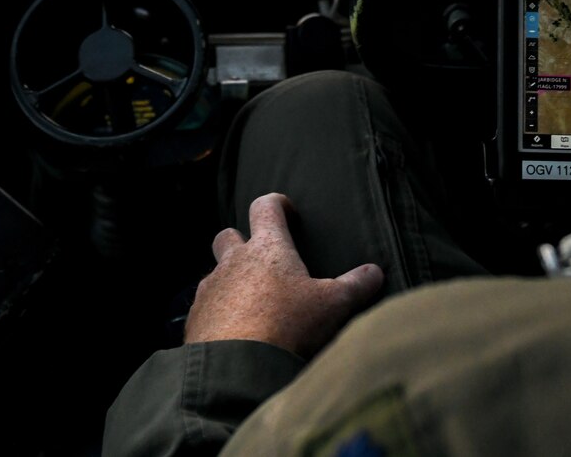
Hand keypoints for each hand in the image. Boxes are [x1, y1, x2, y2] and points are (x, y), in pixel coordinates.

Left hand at [184, 193, 385, 357]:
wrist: (236, 366)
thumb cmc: (288, 325)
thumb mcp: (333, 305)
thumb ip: (356, 285)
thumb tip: (375, 272)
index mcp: (267, 248)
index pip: (265, 207)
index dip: (277, 204)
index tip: (288, 214)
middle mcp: (233, 262)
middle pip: (228, 236)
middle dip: (241, 241)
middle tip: (262, 260)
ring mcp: (209, 290)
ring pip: (215, 274)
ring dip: (230, 282)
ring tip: (252, 305)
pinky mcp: (195, 318)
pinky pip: (205, 307)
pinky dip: (219, 313)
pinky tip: (235, 333)